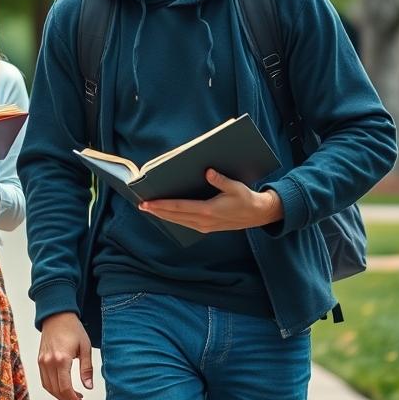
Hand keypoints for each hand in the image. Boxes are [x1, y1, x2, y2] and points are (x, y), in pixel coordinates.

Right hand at [38, 312, 93, 399]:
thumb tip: (89, 386)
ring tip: (74, 397)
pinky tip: (63, 388)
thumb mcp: (85, 347)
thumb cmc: (73, 328)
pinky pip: (44, 380)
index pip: (65, 388)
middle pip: (56, 391)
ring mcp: (42, 361)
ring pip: (48, 387)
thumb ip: (86, 369)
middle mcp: (48, 362)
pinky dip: (53, 388)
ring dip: (60, 396)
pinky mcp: (40, 360)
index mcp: (61, 359)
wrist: (57, 316)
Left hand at [140, 169, 283, 231]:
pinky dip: (174, 218)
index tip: (147, 203)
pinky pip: (185, 223)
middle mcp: (204, 221)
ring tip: (149, 209)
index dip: (161, 205)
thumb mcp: (235, 187)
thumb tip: (207, 171)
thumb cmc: (246, 198)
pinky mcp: (207, 228)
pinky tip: (166, 214)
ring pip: (178, 221)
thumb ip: (220, 180)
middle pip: (174, 216)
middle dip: (157, 211)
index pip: (179, 207)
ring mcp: (205, 226)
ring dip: (163, 215)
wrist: (258, 215)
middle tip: (141, 205)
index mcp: (208, 210)